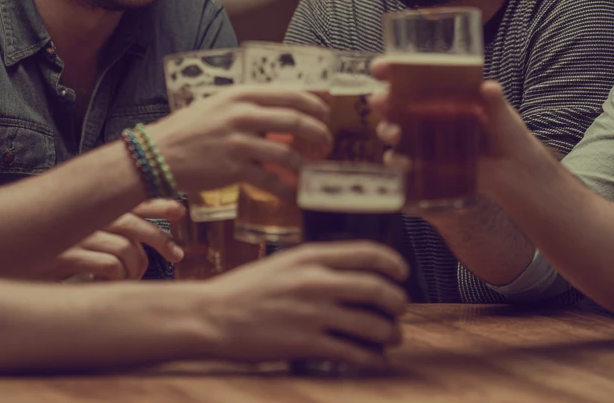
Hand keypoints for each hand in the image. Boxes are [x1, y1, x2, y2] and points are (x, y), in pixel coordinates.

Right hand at [43, 200, 185, 280]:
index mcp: (89, 204)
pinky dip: (117, 278)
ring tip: (131, 278)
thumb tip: (134, 242)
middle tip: (177, 255)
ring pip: (125, 250)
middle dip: (161, 239)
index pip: (129, 197)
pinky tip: (111, 284)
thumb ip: (97, 226)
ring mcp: (75, 235)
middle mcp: (84, 215)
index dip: (158, 202)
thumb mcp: (68, 229)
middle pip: (135, 224)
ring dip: (136, 268)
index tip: (180, 211)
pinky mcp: (65, 257)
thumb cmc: (35, 245)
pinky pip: (108, 268)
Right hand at [147, 86, 331, 197]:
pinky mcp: (233, 170)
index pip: (290, 93)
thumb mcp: (218, 104)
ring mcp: (238, 143)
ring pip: (288, 152)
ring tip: (313, 169)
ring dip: (307, 163)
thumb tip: (282, 111)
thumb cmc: (188, 130)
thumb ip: (248, 106)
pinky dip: (288, 189)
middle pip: (296, 120)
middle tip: (327, 141)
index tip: (327, 112)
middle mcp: (241, 115)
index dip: (316, 104)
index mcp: (241, 94)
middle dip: (319, 132)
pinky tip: (296, 194)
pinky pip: (271, 180)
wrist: (156, 154)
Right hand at [197, 241, 409, 367]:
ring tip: (392, 337)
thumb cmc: (245, 290)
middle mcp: (315, 281)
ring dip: (391, 333)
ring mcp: (312, 314)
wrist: (211, 316)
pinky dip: (373, 359)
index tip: (402, 273)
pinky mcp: (305, 344)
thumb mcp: (282, 263)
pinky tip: (377, 360)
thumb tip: (353, 271)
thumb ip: (316, 264)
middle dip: (398, 302)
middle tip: (399, 309)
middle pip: (377, 289)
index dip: (394, 263)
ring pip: (372, 324)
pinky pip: (353, 353)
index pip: (367, 253)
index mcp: (310, 256)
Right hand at [369, 59, 531, 161]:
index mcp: (441, 93)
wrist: (515, 170)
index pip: (410, 76)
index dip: (390, 70)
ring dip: (385, 129)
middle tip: (381, 101)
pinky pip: (402, 160)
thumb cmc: (506, 133)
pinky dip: (396, 161)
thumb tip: (489, 87)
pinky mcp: (425, 163)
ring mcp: (423, 139)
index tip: (380, 67)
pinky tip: (404, 162)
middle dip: (380, 100)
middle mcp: (426, 114)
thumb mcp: (502, 114)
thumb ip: (495, 102)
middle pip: (392, 103)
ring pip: (391, 130)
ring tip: (395, 134)